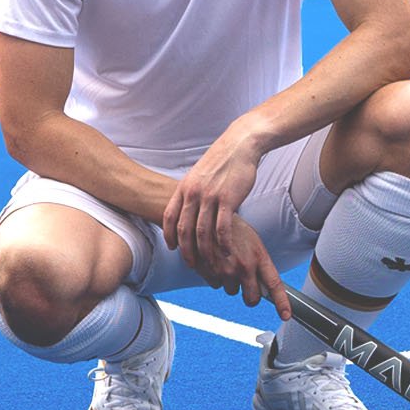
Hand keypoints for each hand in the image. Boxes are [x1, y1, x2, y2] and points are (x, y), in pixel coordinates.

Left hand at [161, 124, 264, 283]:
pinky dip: (223, 244)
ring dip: (205, 252)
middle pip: (184, 229)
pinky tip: (226, 252)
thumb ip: (192, 191)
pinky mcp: (227, 200)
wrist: (240, 145)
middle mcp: (193, 194)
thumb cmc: (222, 161)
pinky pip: (222, 228)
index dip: (169, 235)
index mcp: (184, 188)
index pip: (169, 216)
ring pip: (202, 233)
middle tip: (191, 264)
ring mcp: (210, 197)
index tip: (173, 248)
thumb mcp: (199, 174)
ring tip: (209, 263)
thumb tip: (189, 208)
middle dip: (186, 250)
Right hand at [196, 217, 292, 320]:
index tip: (285, 315)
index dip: (282, 302)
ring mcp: (226, 270)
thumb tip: (266, 289)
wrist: (209, 215)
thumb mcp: (252, 242)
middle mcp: (244, 265)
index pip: (274, 284)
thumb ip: (259, 264)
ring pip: (231, 291)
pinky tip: (215, 260)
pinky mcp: (209, 271)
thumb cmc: (234, 229)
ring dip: (230, 282)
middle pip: (252, 298)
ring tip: (227, 261)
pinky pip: (215, 284)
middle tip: (247, 284)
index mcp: (258, 256)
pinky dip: (215, 277)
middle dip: (250, 295)